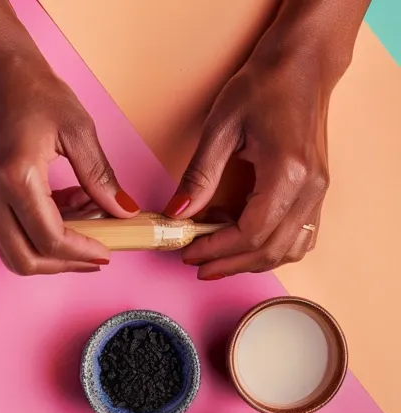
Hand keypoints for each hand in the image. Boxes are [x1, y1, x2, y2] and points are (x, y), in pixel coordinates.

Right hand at [0, 57, 140, 274]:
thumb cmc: (32, 89)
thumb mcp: (78, 130)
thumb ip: (100, 178)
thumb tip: (124, 212)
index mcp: (15, 177)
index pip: (50, 239)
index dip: (81, 254)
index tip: (106, 254)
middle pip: (23, 259)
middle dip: (63, 264)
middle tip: (95, 255)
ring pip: (10, 251)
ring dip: (47, 249)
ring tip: (81, 221)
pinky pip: (3, 232)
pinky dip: (32, 233)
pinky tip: (60, 208)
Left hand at [164, 0, 368, 279]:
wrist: (301, 66)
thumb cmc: (263, 86)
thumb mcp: (220, 128)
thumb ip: (199, 176)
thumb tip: (177, 214)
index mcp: (286, 173)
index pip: (249, 232)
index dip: (215, 249)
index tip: (188, 253)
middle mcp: (309, 188)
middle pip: (269, 248)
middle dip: (229, 262)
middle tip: (195, 263)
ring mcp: (318, 191)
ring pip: (288, 248)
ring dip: (250, 259)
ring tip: (215, 254)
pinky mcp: (316, 189)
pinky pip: (300, 234)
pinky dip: (271, 246)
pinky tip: (241, 239)